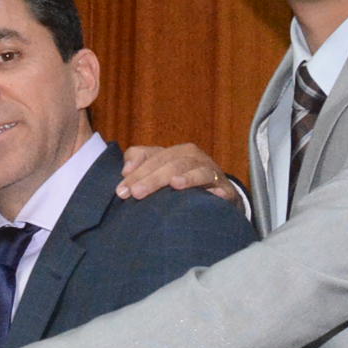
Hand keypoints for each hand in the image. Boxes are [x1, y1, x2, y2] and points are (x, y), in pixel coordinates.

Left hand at [116, 142, 244, 203]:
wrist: (217, 194)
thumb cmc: (181, 179)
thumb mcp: (159, 168)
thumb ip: (140, 161)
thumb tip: (125, 170)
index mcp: (178, 152)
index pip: (155, 158)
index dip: (137, 172)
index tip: (121, 190)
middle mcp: (195, 159)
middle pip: (173, 164)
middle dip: (153, 178)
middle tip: (136, 193)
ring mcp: (212, 173)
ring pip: (198, 172)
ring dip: (187, 178)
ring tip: (174, 184)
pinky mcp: (226, 191)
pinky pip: (223, 190)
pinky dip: (218, 192)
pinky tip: (213, 195)